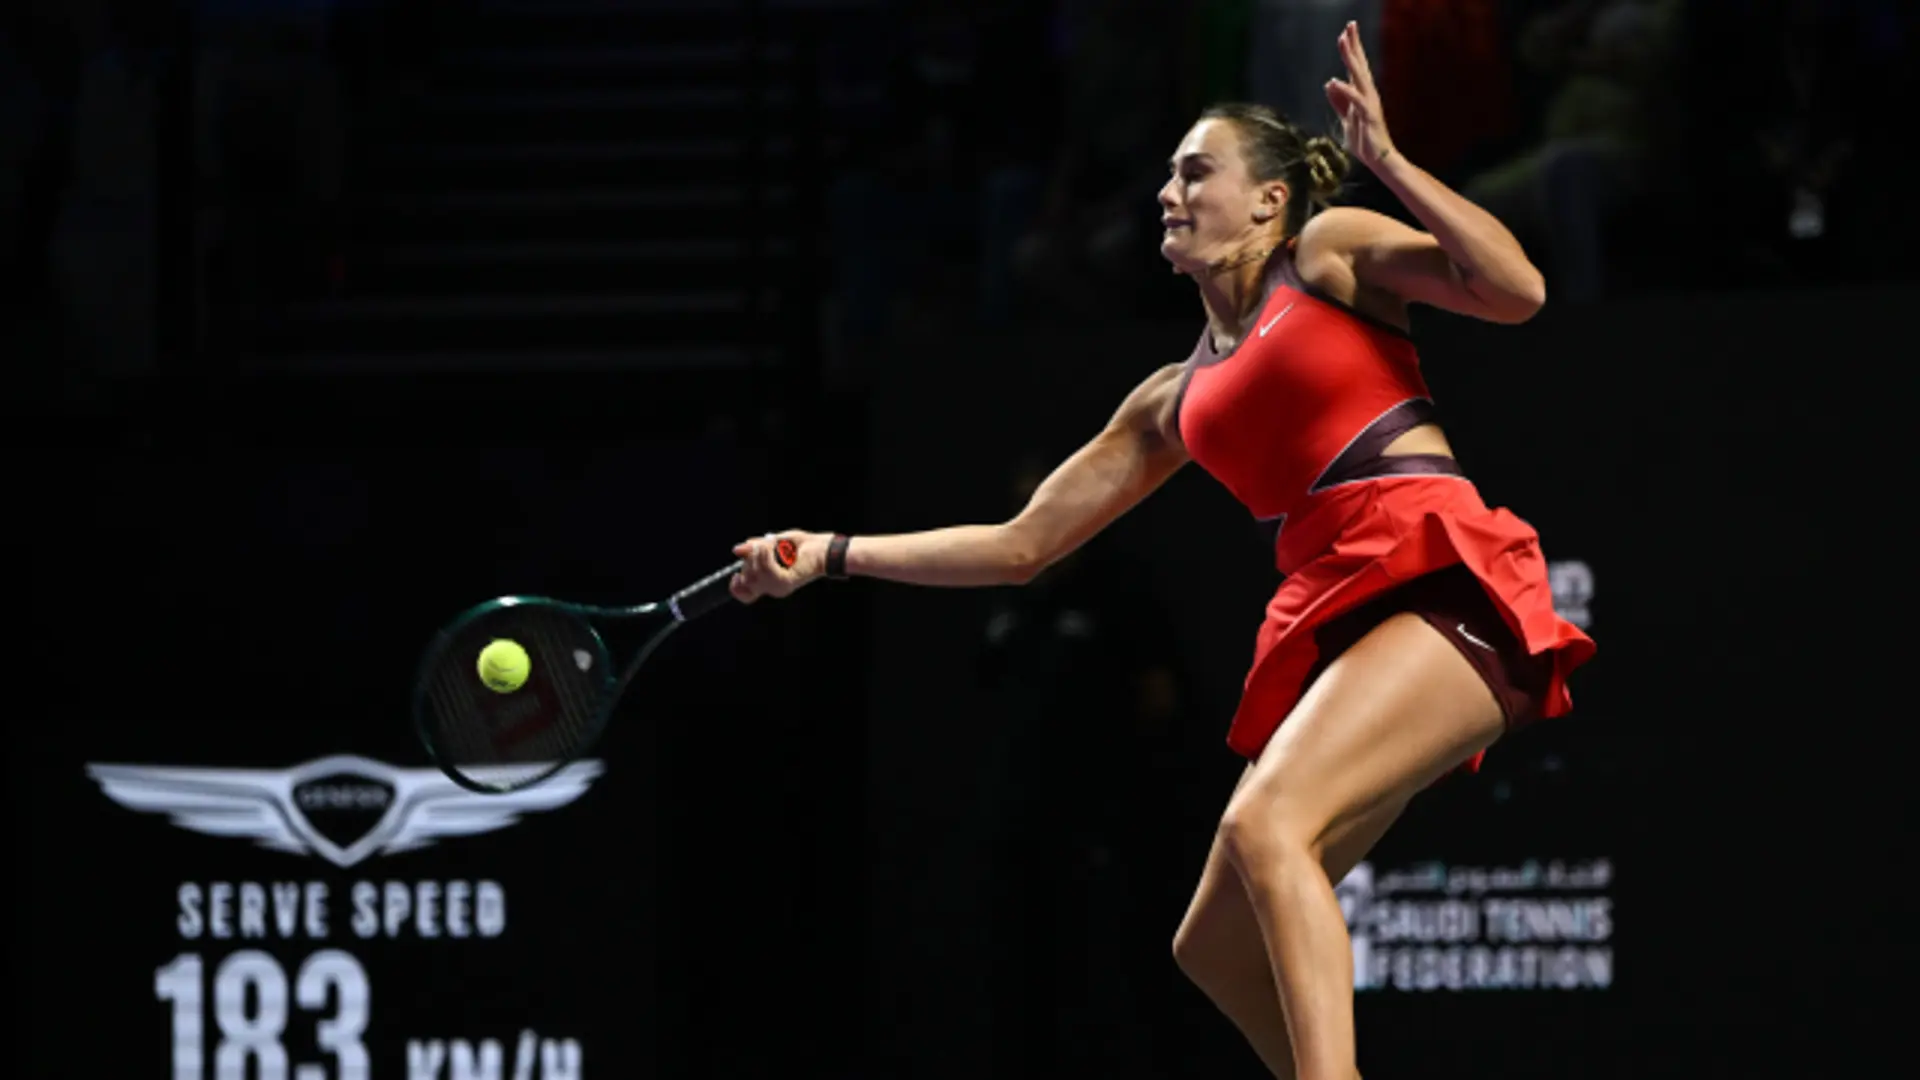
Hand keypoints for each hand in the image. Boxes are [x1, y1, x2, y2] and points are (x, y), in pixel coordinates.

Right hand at [729, 530, 828, 602]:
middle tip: (764, 546)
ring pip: (754, 574)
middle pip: (746, 579)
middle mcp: (773, 588)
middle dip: (750, 558)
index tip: (736, 575)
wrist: (823, 549)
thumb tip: (737, 550)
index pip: (745, 595)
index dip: (736, 587)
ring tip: (770, 544)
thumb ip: (755, 547)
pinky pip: (765, 569)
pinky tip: (771, 546)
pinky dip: (765, 554)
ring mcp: (779, 587)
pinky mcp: (786, 582)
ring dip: (759, 553)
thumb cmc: (802, 545)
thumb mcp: (773, 542)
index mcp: (769, 581)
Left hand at [1325, 21, 1396, 170]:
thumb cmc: (1364, 139)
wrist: (1378, 159)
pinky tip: (1334, 82)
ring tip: (1343, 41)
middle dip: (1353, 45)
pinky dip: (1344, 90)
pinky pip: (1355, 100)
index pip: (1355, 67)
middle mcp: (1368, 94)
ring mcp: (1369, 103)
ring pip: (1359, 76)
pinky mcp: (1369, 115)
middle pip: (1359, 65)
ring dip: (1350, 59)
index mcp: (1361, 93)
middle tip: (1349, 26)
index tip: (1347, 31)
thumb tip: (1329, 83)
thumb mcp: (1346, 118)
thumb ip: (1339, 101)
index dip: (1351, 49)